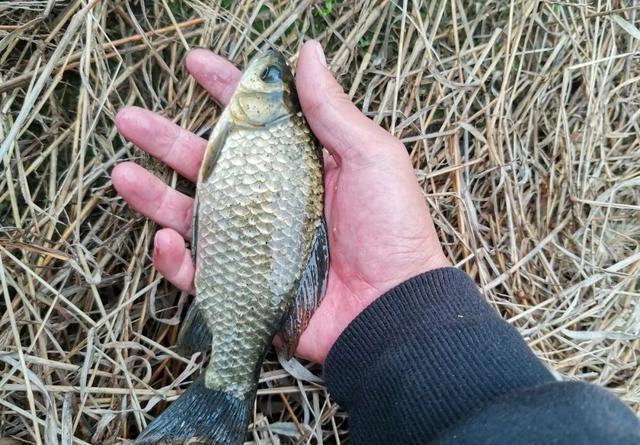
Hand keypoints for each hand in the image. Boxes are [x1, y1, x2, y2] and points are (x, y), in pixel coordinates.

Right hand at [112, 41, 448, 363]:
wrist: (396, 307)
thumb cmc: (392, 230)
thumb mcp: (372, 158)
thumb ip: (333, 109)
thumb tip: (307, 52)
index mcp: (300, 166)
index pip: (255, 122)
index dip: (225, 91)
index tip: (195, 64)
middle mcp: (272, 201)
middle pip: (211, 164)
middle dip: (167, 140)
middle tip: (131, 118)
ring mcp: (255, 244)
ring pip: (194, 215)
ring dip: (154, 196)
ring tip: (122, 173)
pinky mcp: (246, 287)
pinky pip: (199, 273)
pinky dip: (176, 259)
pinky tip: (165, 238)